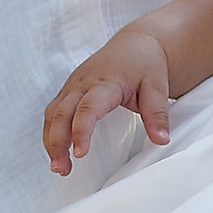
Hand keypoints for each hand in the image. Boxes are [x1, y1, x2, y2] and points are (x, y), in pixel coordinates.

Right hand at [43, 31, 172, 173]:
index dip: (81, 131)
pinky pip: (52, 112)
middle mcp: (83, 83)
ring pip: (52, 114)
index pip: (88, 108)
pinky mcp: (68, 90)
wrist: (136, 44)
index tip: (80, 153)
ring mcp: (73, 86)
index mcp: (106, 82)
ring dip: (51, 141)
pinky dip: (51, 133)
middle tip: (62, 168)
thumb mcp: (157, 87)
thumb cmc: (145, 64)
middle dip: (57, 142)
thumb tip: (161, 140)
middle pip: (61, 113)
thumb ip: (157, 114)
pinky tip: (56, 151)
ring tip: (59, 167)